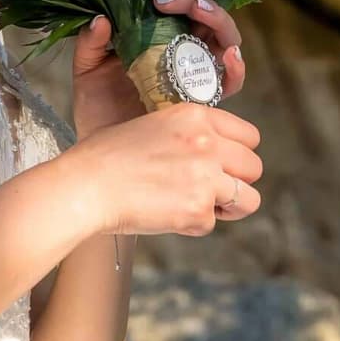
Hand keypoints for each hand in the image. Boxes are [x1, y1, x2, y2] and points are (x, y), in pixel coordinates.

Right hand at [63, 100, 262, 237]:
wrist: (86, 186)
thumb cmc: (106, 156)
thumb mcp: (150, 124)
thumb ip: (187, 134)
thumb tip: (213, 152)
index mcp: (195, 116)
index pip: (249, 135)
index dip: (238, 152)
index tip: (224, 163)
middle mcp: (207, 143)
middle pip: (254, 166)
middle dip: (237, 180)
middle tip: (212, 188)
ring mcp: (205, 178)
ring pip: (249, 199)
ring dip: (228, 205)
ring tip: (200, 205)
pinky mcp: (198, 210)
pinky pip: (212, 223)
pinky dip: (192, 224)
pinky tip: (167, 214)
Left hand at [69, 0, 246, 133]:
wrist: (102, 150)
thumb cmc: (97, 108)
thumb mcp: (87, 71)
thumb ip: (91, 44)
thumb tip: (101, 19)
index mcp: (158, 38)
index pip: (182, 5)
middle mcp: (183, 52)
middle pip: (208, 17)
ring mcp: (195, 75)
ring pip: (224, 40)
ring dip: (218, 20)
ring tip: (199, 13)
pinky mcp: (203, 101)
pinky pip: (230, 83)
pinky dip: (236, 67)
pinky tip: (228, 56)